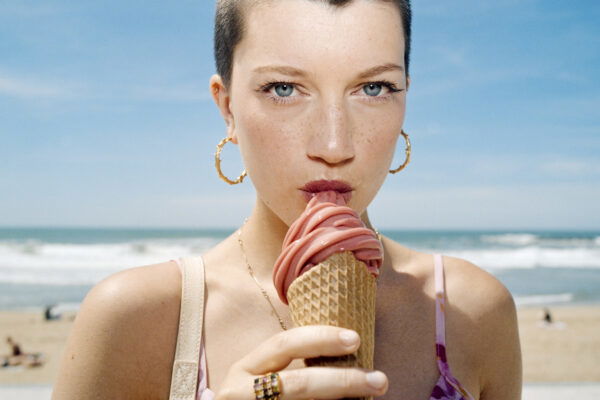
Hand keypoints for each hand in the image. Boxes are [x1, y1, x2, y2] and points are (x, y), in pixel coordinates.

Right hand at [215, 325, 387, 398]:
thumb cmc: (254, 398)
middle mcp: (241, 392)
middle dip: (343, 380)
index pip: (284, 344)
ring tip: (370, 398)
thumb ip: (291, 367)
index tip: (356, 339)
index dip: (321, 338)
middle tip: (378, 379)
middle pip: (299, 383)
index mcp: (245, 368)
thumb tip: (348, 355)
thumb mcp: (260, 378)